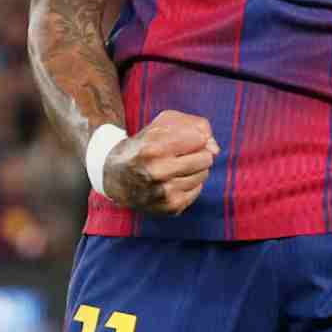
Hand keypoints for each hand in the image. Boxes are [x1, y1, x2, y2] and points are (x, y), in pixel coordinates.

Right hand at [102, 109, 217, 214]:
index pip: (199, 138)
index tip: (182, 139)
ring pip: (204, 174)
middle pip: (205, 158)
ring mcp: (164, 193)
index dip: (194, 137)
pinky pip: (198, 190)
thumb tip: (215, 149)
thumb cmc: (145, 145)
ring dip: (194, 168)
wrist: (116, 177)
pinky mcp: (170, 207)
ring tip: (174, 167)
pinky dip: (190, 183)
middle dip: (197, 153)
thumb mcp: (163, 124)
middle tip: (179, 154)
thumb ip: (195, 125)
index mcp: (153, 148)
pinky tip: (173, 181)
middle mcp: (157, 173)